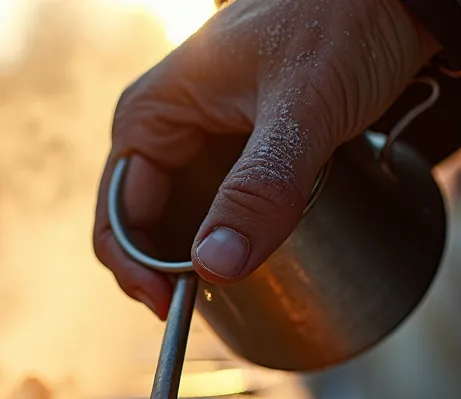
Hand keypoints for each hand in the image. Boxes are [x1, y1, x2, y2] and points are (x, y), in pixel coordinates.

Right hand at [93, 0, 439, 317]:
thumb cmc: (344, 23)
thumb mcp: (302, 111)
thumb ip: (261, 188)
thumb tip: (214, 268)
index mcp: (152, 113)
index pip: (116, 214)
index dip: (134, 270)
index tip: (173, 307)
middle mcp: (166, 127)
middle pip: (144, 225)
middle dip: (166, 273)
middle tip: (211, 308)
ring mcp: (202, 137)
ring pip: (182, 220)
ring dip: (199, 260)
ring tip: (236, 292)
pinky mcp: (240, 146)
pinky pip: (218, 205)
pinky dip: (228, 238)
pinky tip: (253, 261)